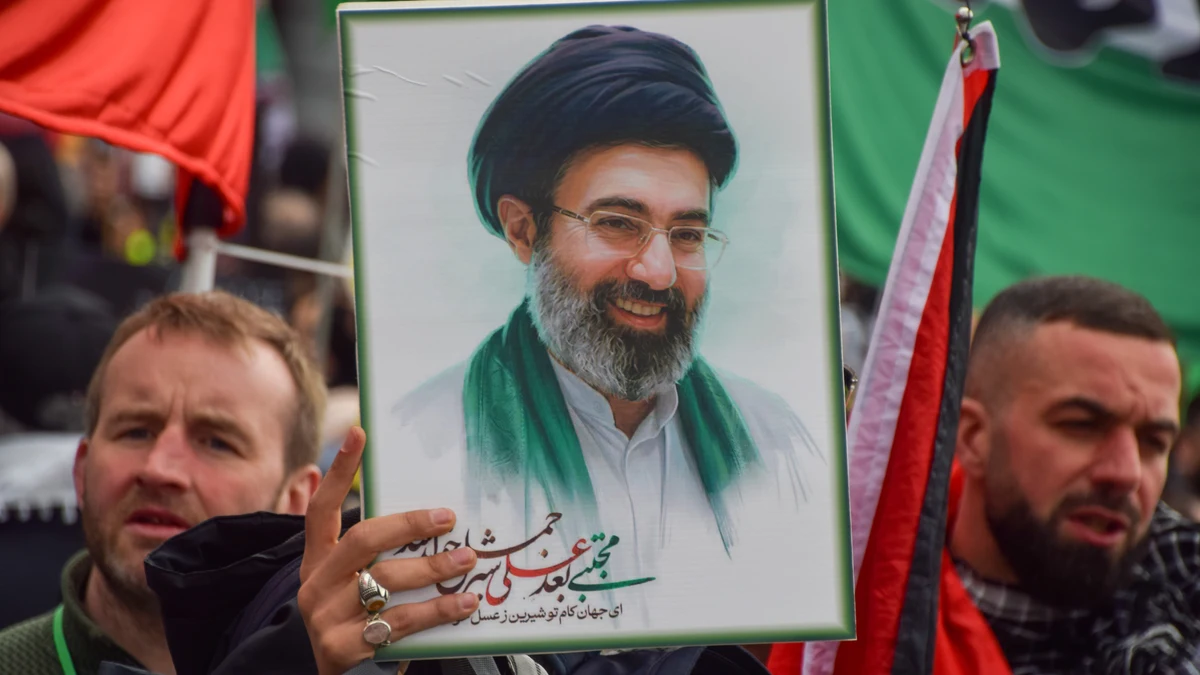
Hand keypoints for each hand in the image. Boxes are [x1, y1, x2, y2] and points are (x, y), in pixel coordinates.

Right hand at [297, 427, 479, 674]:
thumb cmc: (358, 625)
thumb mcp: (356, 588)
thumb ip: (379, 558)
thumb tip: (437, 520)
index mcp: (317, 563)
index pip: (322, 508)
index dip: (338, 470)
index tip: (359, 433)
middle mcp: (315, 586)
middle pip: (362, 540)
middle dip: (408, 525)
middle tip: (447, 518)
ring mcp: (325, 619)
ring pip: (385, 582)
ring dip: (433, 569)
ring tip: (468, 560)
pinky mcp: (342, 649)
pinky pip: (399, 623)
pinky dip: (437, 611)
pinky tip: (465, 605)